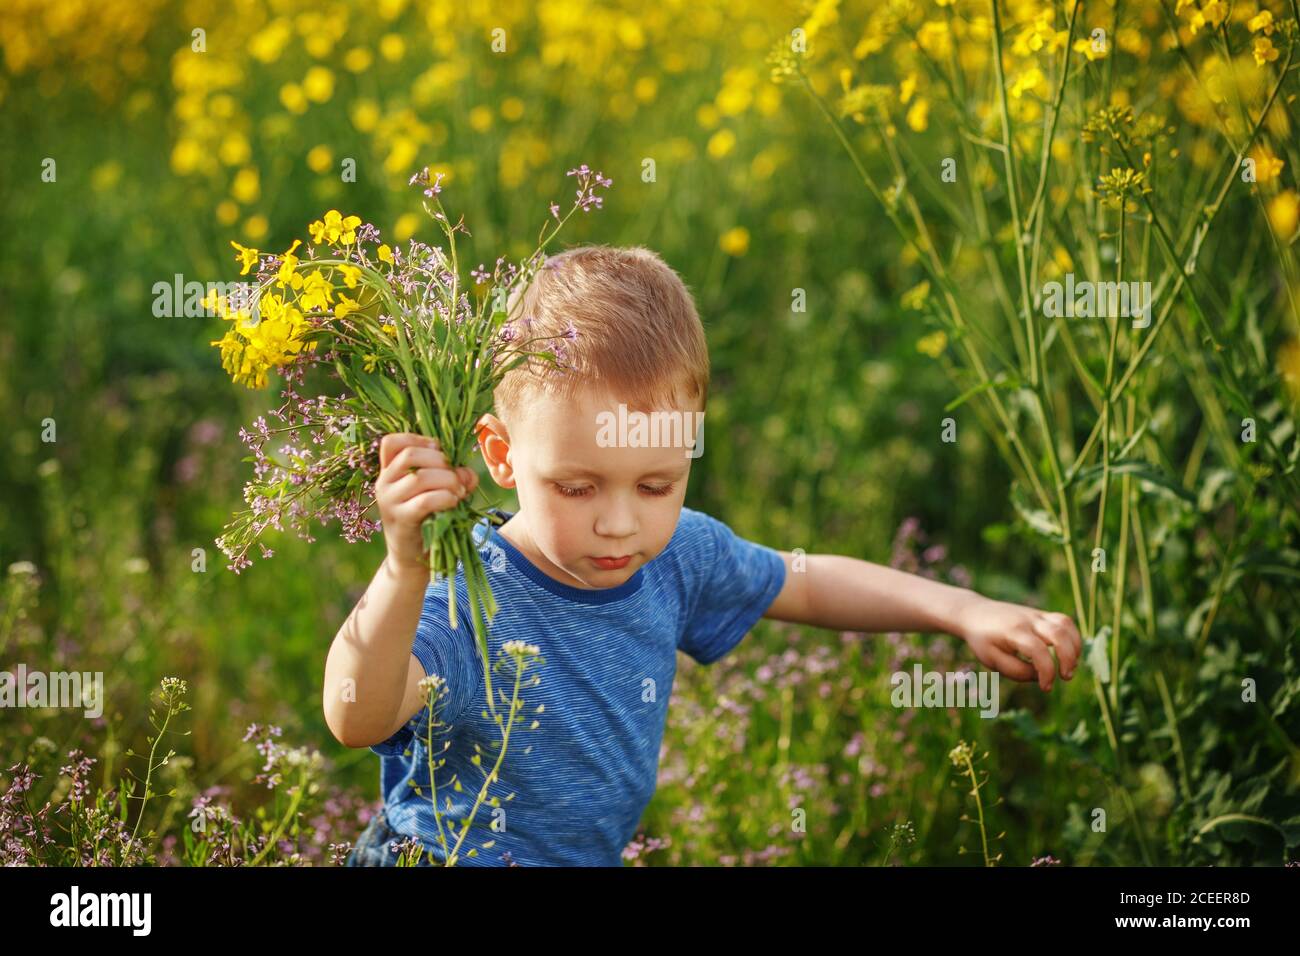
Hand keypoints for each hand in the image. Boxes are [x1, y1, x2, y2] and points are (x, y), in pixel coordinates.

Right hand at [375, 433, 477, 576]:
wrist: (413, 557)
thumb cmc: (429, 519)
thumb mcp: (440, 490)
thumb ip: (455, 475)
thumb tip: (467, 473)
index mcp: (389, 471)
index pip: (392, 442)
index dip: (419, 439)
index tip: (440, 452)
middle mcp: (384, 482)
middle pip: (410, 455)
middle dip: (442, 462)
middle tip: (457, 478)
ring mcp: (389, 501)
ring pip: (420, 477)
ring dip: (448, 481)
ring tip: (459, 493)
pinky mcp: (400, 519)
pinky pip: (425, 500)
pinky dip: (445, 498)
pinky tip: (453, 503)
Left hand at [954, 595, 1080, 691]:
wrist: (975, 613)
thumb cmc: (982, 640)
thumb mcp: (991, 659)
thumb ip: (1016, 671)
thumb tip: (1040, 676)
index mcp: (1013, 632)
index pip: (1038, 650)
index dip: (1047, 672)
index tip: (1046, 688)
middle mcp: (1028, 621)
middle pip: (1058, 633)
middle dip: (1068, 658)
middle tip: (1065, 677)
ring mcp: (1036, 614)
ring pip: (1065, 624)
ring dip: (1075, 647)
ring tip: (1070, 666)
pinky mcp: (1041, 614)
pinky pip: (1064, 621)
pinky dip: (1073, 638)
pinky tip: (1069, 654)